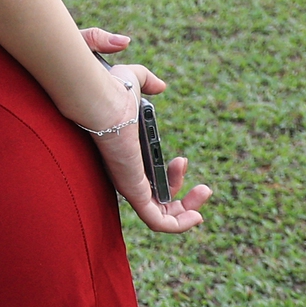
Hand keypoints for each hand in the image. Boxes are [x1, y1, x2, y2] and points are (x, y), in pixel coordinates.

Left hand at [77, 28, 211, 233]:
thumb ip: (147, 81)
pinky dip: (178, 225)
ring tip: (204, 191)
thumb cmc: (110, 87)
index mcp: (124, 156)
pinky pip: (156, 222)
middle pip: (156, 200)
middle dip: (182, 195)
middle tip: (203, 187)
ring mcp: (128, 184)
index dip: (170, 176)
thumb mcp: (134, 81)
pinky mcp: (131, 191)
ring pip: (159, 215)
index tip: (182, 160)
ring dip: (186, 210)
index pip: (147, 179)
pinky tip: (197, 215)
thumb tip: (161, 86)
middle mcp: (124, 173)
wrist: (100, 97)